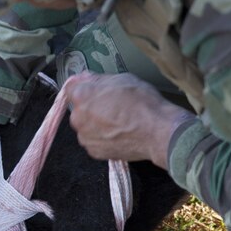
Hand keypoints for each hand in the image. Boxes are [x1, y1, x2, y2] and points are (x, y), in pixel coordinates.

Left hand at [64, 71, 190, 167]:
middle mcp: (78, 118)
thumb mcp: (122, 79)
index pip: (72, 87)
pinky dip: (102, 138)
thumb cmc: (143, 103)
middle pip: (79, 109)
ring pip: (86, 126)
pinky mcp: (94, 152)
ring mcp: (85, 137)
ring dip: (95, 124)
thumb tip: (86, 78)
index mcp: (83, 96)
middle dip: (91, 106)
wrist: (158, 133)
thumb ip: (99, 79)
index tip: (95, 89)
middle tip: (112, 106)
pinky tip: (118, 134)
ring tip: (117, 122)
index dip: (85, 86)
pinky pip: (93, 141)